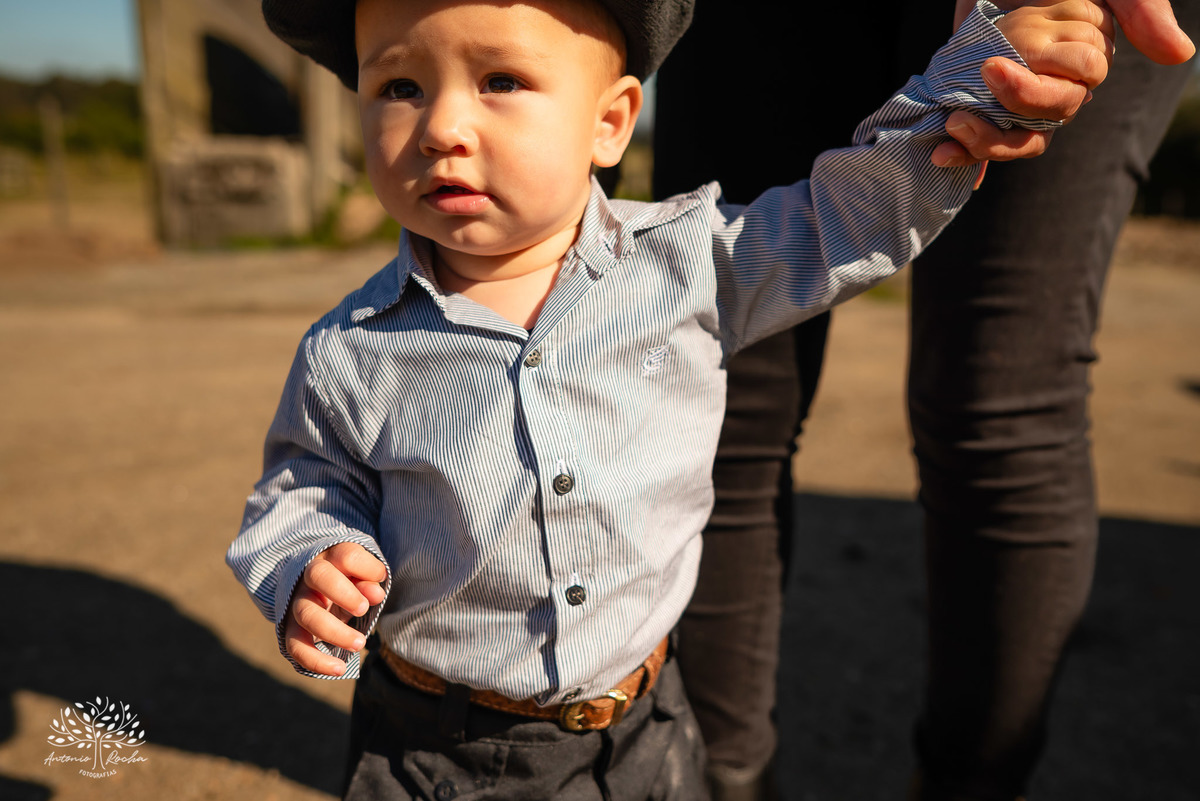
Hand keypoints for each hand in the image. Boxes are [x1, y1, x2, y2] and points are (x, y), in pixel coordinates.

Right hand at [284, 542, 387, 675]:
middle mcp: (309, 577)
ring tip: (360, 644)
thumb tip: (376, 594)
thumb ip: (369, 582)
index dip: (366, 567)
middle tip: (364, 609)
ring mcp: (297, 603)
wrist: (315, 592)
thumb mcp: (360, 579)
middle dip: (344, 593)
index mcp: (331, 558)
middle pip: (319, 576)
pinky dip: (316, 661)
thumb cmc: (346, 582)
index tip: (380, 577)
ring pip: (307, 614)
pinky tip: (339, 669)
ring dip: (335, 632)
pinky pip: (296, 646)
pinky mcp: (290, 629)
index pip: (346, 555)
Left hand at [937, 0, 1194, 167]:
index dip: (1032, 94)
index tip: (993, 69)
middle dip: (1001, 124)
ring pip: (1008, 138)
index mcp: (1079, 67)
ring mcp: (1011, 93)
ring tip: (949, 126)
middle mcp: (1049, 86)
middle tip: (964, 105)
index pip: (1064, 101)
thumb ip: (1142, 11)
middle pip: (1035, 128)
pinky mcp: (978, 95)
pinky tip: (941, 155)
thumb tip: (1179, 54)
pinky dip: (961, 152)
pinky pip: (977, 133)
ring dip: (979, 143)